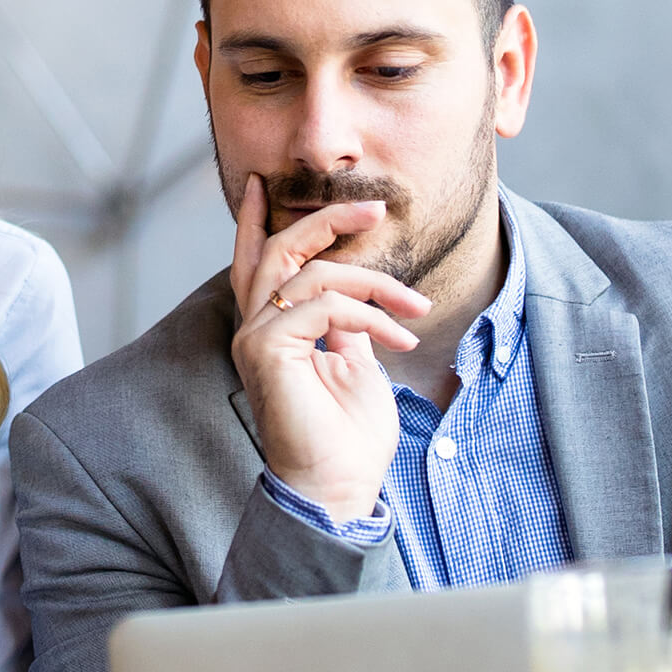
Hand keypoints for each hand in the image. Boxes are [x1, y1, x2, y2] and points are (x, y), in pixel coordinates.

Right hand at [229, 174, 431, 522]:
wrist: (338, 486)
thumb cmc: (348, 437)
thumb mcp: (355, 365)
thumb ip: (347, 326)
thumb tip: (358, 300)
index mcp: (271, 331)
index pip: (256, 263)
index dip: (258, 223)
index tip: (263, 185)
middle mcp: (255, 330)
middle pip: (281, 251)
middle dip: (328, 220)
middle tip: (375, 206)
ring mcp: (256, 338)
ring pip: (312, 273)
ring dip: (375, 283)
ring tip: (417, 306)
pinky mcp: (266, 349)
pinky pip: (325, 306)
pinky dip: (370, 316)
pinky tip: (400, 339)